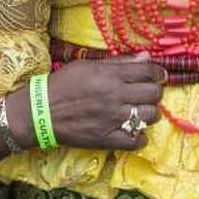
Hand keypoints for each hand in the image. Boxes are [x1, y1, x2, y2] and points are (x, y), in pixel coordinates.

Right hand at [44, 53, 165, 150]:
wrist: (40, 111)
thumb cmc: (63, 84)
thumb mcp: (88, 65)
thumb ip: (119, 62)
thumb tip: (146, 57)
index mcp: (111, 76)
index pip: (148, 71)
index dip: (158, 73)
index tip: (159, 76)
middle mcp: (115, 96)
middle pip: (153, 94)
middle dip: (155, 92)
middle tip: (147, 94)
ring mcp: (113, 119)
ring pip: (150, 116)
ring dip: (150, 114)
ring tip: (141, 113)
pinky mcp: (107, 139)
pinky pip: (136, 141)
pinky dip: (140, 138)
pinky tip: (134, 133)